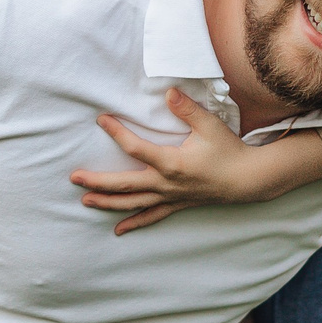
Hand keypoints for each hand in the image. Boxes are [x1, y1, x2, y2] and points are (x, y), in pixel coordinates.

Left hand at [70, 89, 321, 232]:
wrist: (247, 180)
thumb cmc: (228, 150)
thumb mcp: (209, 125)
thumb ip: (187, 109)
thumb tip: (168, 92)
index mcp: (171, 163)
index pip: (135, 148)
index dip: (116, 133)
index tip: (101, 119)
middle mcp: (166, 184)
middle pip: (124, 185)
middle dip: (97, 182)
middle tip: (74, 178)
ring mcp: (170, 197)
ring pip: (133, 204)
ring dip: (108, 203)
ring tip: (85, 201)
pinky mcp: (176, 204)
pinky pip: (151, 216)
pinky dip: (134, 223)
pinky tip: (118, 230)